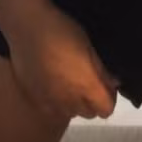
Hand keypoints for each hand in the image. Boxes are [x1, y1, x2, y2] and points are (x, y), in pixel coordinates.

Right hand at [8, 3, 118, 121]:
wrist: (28, 28)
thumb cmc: (62, 31)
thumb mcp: (88, 45)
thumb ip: (101, 70)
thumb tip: (114, 83)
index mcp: (87, 86)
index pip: (106, 110)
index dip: (109, 97)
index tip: (105, 84)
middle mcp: (70, 101)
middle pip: (89, 113)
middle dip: (92, 101)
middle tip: (86, 81)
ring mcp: (50, 103)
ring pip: (71, 113)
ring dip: (74, 103)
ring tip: (68, 82)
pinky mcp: (34, 100)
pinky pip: (52, 111)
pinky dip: (56, 103)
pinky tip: (53, 85)